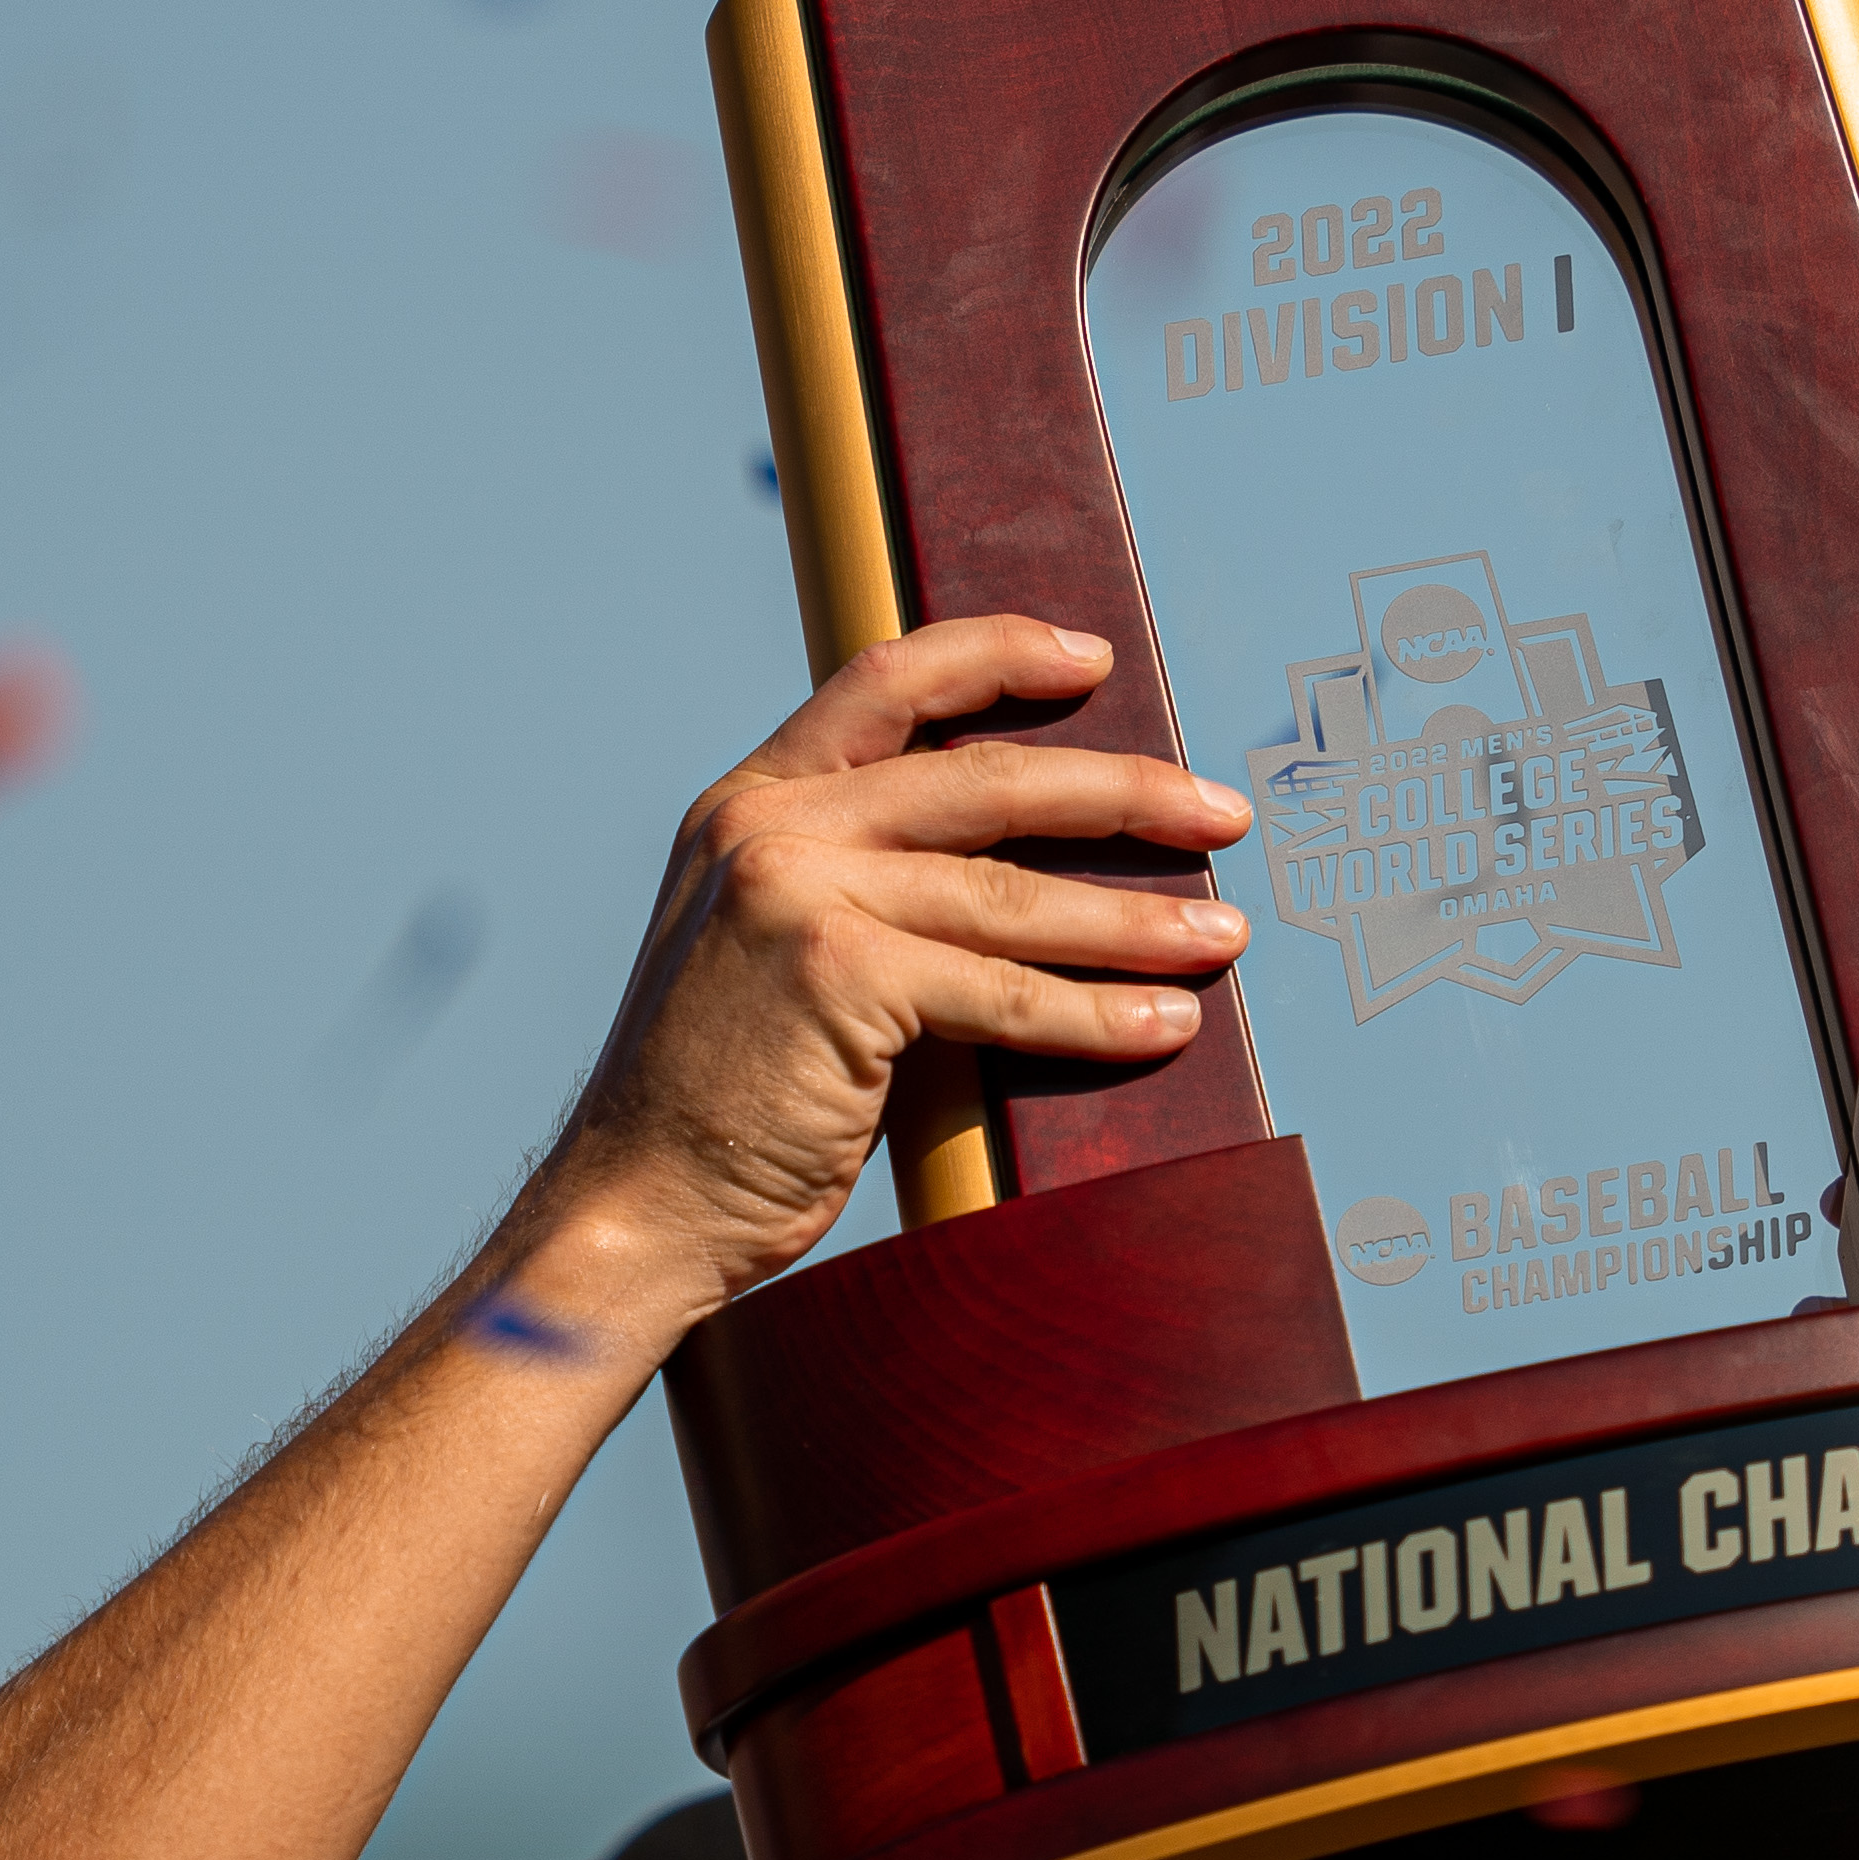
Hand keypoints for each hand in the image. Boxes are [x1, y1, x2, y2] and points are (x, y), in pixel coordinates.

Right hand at [546, 618, 1250, 1311]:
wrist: (635, 1205)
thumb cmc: (721, 1097)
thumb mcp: (771, 946)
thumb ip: (860, 882)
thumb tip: (1018, 868)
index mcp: (751, 802)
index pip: (887, 681)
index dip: (998, 654)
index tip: (1095, 661)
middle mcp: (770, 828)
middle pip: (986, 778)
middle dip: (1125, 793)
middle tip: (1221, 812)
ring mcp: (799, 895)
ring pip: (1013, 894)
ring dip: (1137, 919)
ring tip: (1223, 935)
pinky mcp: (840, 978)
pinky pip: (1006, 992)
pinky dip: (1099, 1013)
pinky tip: (1164, 1025)